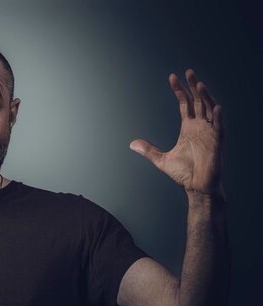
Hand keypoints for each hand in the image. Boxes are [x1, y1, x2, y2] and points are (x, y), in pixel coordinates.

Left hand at [130, 69, 223, 197]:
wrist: (197, 188)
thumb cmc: (184, 174)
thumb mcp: (161, 160)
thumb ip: (148, 150)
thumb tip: (132, 144)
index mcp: (189, 128)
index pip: (186, 104)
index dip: (180, 90)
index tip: (172, 77)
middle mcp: (201, 127)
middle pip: (199, 101)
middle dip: (193, 87)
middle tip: (188, 71)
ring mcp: (210, 134)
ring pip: (209, 110)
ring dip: (206, 97)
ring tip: (199, 84)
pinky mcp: (217, 144)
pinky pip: (219, 128)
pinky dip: (218, 118)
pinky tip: (215, 108)